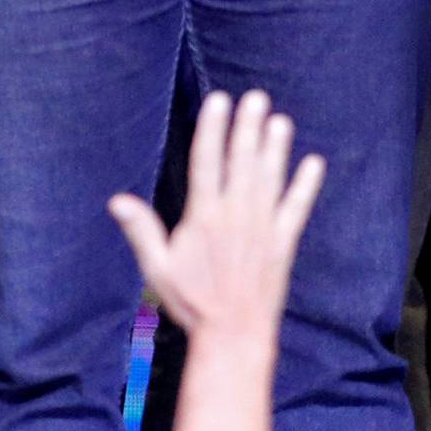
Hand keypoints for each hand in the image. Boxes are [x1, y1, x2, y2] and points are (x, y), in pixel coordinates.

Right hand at [108, 88, 322, 341]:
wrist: (232, 333)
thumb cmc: (190, 301)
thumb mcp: (158, 268)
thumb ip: (142, 230)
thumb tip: (117, 201)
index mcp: (204, 217)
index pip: (207, 162)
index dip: (213, 128)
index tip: (219, 100)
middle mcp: (236, 214)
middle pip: (243, 161)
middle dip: (248, 127)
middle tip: (256, 96)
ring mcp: (263, 226)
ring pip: (271, 177)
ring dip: (276, 147)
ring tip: (280, 120)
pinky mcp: (284, 241)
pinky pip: (297, 206)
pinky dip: (306, 184)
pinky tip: (314, 162)